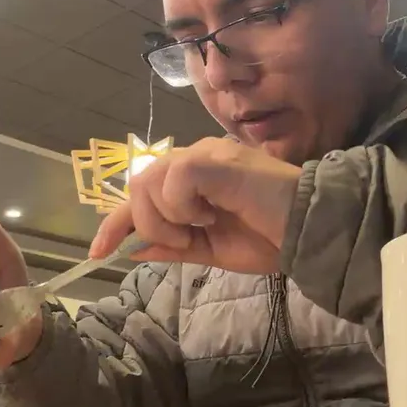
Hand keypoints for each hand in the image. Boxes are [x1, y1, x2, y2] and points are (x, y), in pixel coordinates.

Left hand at [89, 138, 303, 273]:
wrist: (309, 230)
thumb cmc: (271, 238)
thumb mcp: (212, 250)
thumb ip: (173, 246)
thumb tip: (133, 248)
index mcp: (195, 177)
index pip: (141, 192)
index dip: (115, 222)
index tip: (97, 253)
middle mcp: (197, 156)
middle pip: (138, 185)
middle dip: (146, 223)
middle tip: (183, 241)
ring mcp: (206, 153)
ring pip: (149, 182)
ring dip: (164, 218)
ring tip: (198, 229)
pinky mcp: (215, 159)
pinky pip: (174, 179)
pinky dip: (181, 206)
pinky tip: (209, 216)